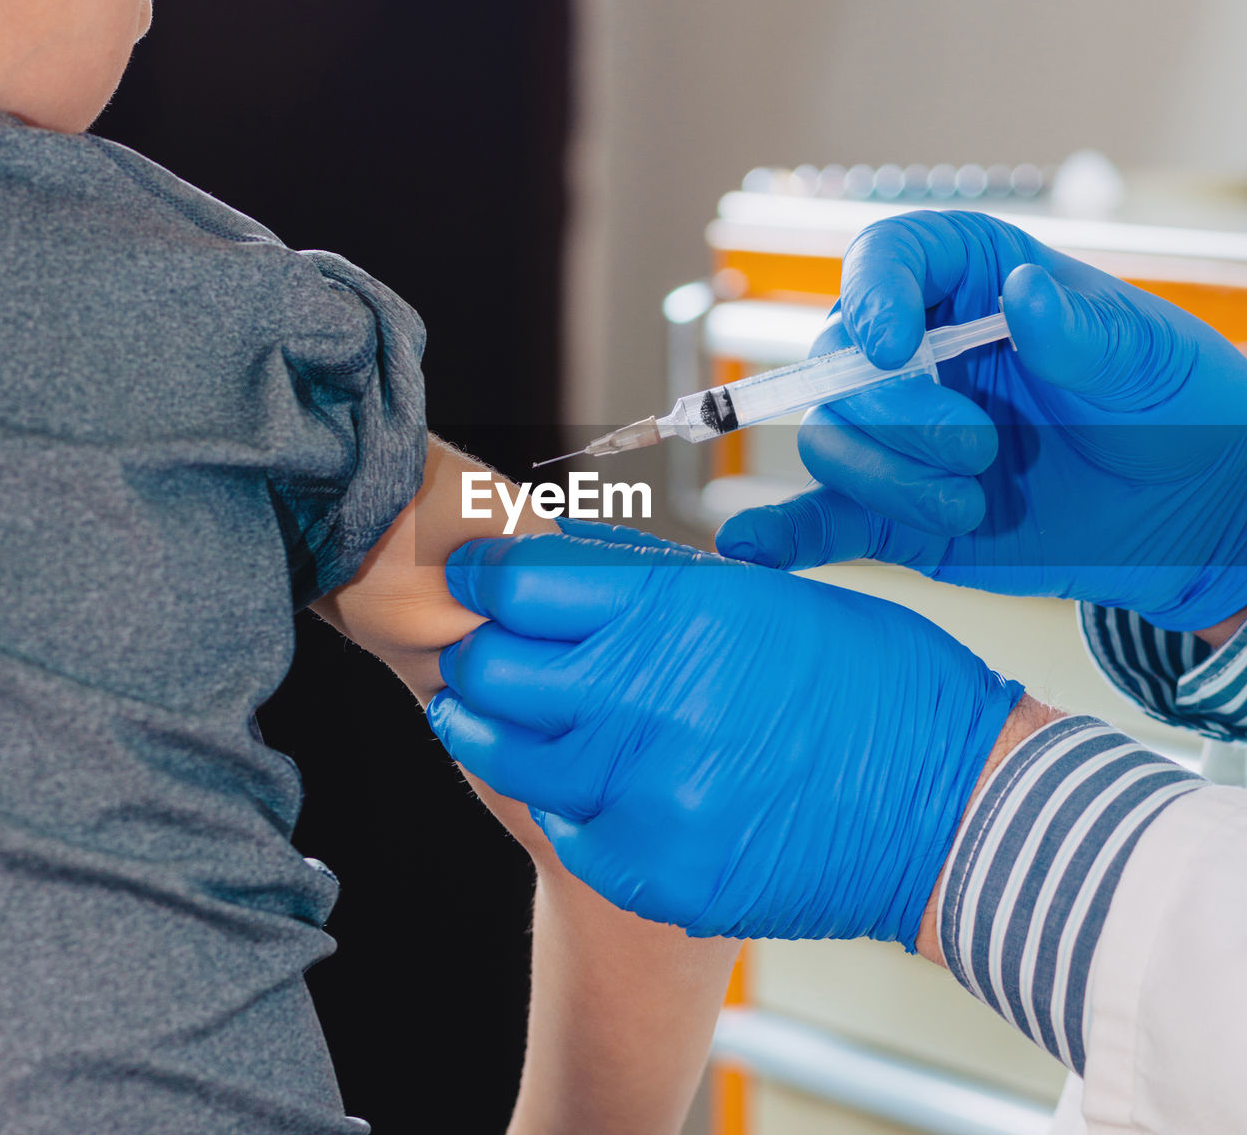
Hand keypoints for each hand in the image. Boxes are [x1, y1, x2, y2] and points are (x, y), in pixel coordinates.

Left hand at [426, 522, 1022, 947]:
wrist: (951, 811)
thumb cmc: (869, 683)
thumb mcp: (762, 596)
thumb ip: (651, 580)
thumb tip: (560, 554)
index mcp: (677, 615)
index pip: (519, 586)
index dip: (485, 576)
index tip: (477, 577)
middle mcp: (647, 704)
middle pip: (491, 671)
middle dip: (476, 651)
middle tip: (482, 646)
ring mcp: (644, 798)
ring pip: (507, 755)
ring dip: (493, 726)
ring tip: (498, 710)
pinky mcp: (654, 873)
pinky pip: (565, 827)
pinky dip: (561, 798)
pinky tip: (584, 779)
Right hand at [716, 210, 1246, 631]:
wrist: (1186, 512)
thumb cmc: (1172, 406)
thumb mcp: (1144, 357)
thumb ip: (1082, 331)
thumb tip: (1022, 293)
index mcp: (968, 282)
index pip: (884, 259)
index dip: (873, 295)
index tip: (895, 344)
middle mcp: (915, 353)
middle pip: (838, 365)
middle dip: (896, 414)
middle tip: (979, 449)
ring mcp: (897, 437)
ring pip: (829, 444)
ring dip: (886, 479)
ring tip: (970, 504)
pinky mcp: (893, 511)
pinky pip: (822, 519)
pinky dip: (786, 534)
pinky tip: (751, 546)